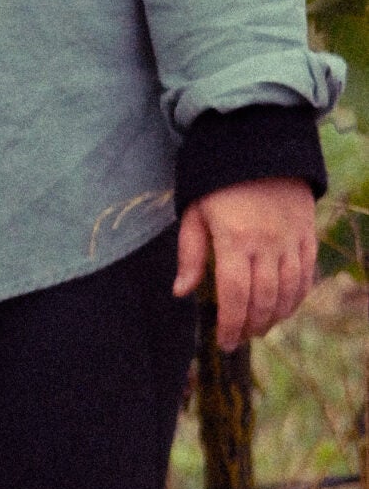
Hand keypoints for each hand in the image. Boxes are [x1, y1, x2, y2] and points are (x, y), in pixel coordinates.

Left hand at [174, 177, 317, 350]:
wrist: (260, 146)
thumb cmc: (218, 180)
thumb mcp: (195, 211)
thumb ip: (190, 254)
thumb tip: (181, 292)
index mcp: (235, 239)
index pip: (235, 296)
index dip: (230, 324)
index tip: (223, 342)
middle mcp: (267, 244)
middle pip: (263, 300)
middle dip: (250, 325)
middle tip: (239, 337)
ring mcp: (291, 241)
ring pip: (288, 293)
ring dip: (274, 317)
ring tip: (259, 328)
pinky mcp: (307, 236)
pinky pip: (306, 276)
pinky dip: (296, 298)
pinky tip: (284, 307)